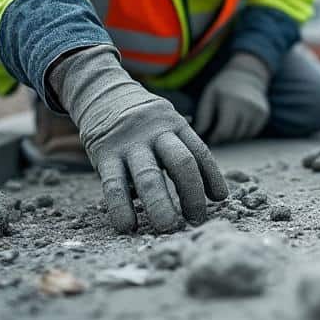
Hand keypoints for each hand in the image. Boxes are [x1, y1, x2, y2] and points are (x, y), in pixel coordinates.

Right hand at [50, 45, 228, 232]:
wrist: (100, 91)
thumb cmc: (142, 121)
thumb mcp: (166, 124)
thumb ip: (185, 151)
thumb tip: (214, 193)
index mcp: (175, 125)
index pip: (199, 152)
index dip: (212, 177)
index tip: (220, 199)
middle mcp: (156, 132)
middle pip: (181, 163)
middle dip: (191, 194)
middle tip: (196, 221)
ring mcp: (130, 142)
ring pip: (148, 176)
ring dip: (160, 204)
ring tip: (167, 227)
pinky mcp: (104, 153)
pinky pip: (114, 184)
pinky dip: (121, 207)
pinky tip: (127, 226)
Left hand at [194, 53, 270, 143]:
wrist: (246, 75)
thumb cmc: (223, 86)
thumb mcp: (209, 96)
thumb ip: (203, 115)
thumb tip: (200, 133)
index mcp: (231, 101)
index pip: (223, 130)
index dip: (215, 138)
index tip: (210, 137)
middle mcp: (247, 106)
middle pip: (234, 135)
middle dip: (223, 137)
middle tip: (217, 133)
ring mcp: (258, 110)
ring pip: (244, 136)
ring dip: (234, 136)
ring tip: (227, 126)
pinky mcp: (264, 114)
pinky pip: (253, 132)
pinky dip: (244, 132)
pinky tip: (238, 123)